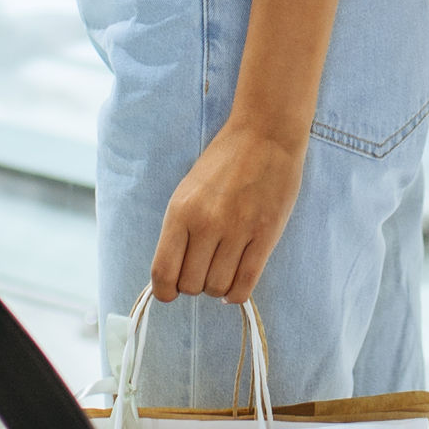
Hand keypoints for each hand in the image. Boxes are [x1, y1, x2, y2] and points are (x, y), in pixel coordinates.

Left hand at [151, 118, 305, 305]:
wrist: (265, 134)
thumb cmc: (224, 161)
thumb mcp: (187, 190)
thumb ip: (179, 230)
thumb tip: (171, 274)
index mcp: (181, 211)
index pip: (163, 272)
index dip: (164, 291)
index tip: (170, 291)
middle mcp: (206, 224)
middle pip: (191, 285)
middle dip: (194, 286)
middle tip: (202, 271)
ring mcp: (238, 231)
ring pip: (217, 287)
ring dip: (216, 287)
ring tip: (220, 272)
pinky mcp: (265, 235)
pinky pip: (245, 283)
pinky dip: (236, 294)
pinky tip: (234, 286)